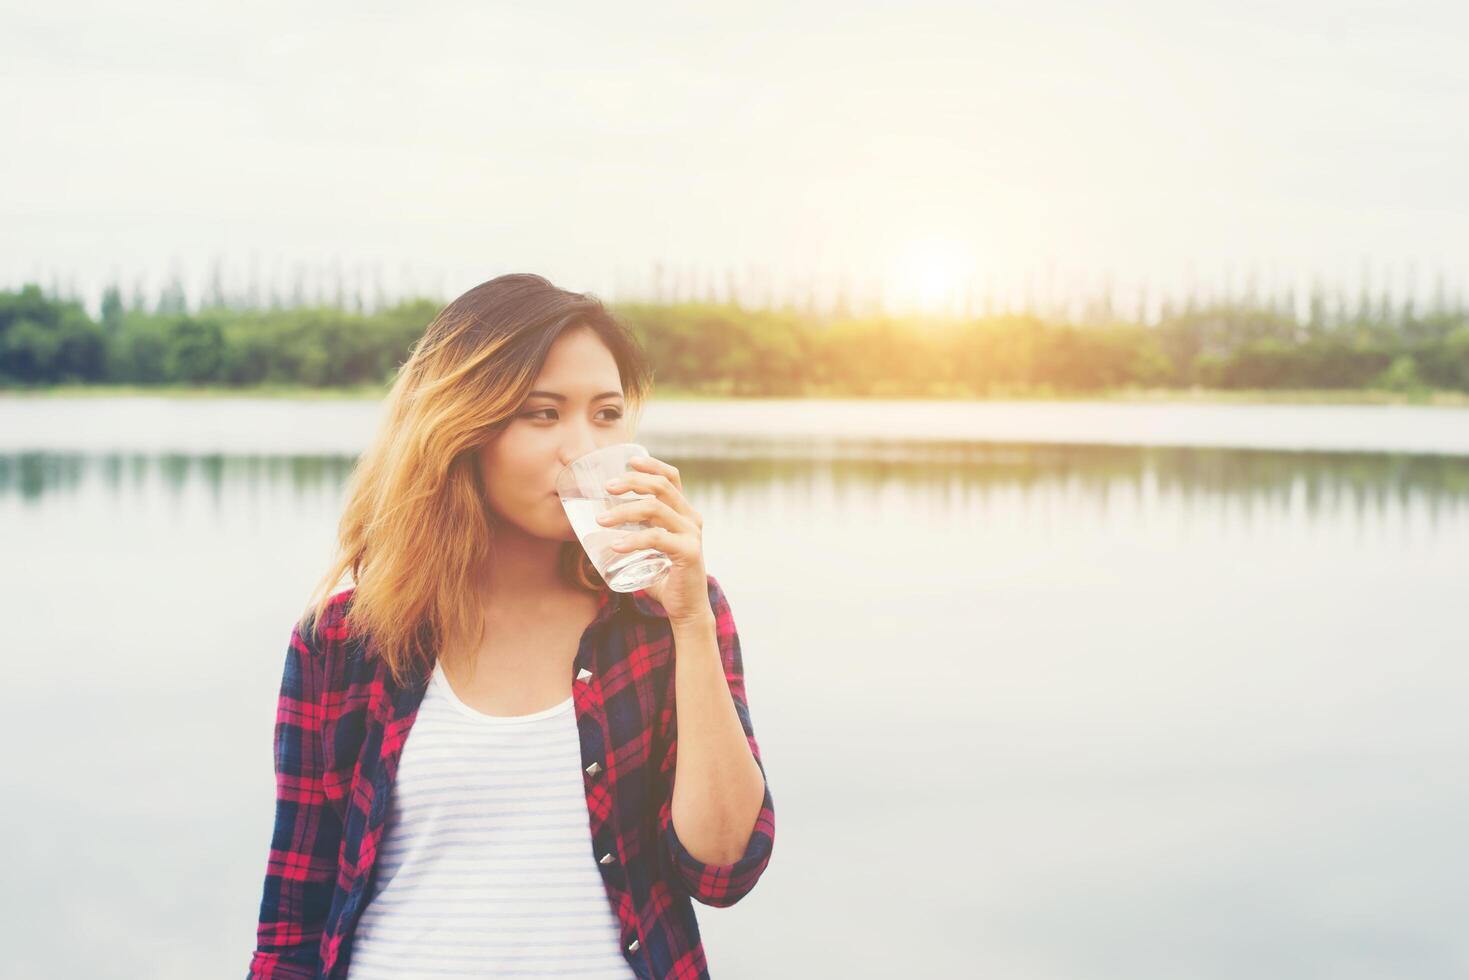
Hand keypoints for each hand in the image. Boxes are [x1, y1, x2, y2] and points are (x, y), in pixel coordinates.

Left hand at [595, 453, 711, 625]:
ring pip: (655, 509)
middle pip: (661, 486)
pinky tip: (616, 545)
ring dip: (624, 511)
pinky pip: (657, 538)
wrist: (687, 609)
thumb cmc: (665, 578)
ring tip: (601, 520)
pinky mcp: (689, 552)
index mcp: (684, 513)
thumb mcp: (651, 548)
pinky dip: (633, 539)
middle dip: (631, 482)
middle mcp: (691, 518)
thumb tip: (599, 523)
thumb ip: (636, 533)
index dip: (651, 465)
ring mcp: (692, 534)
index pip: (672, 477)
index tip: (629, 460)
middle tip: (606, 488)